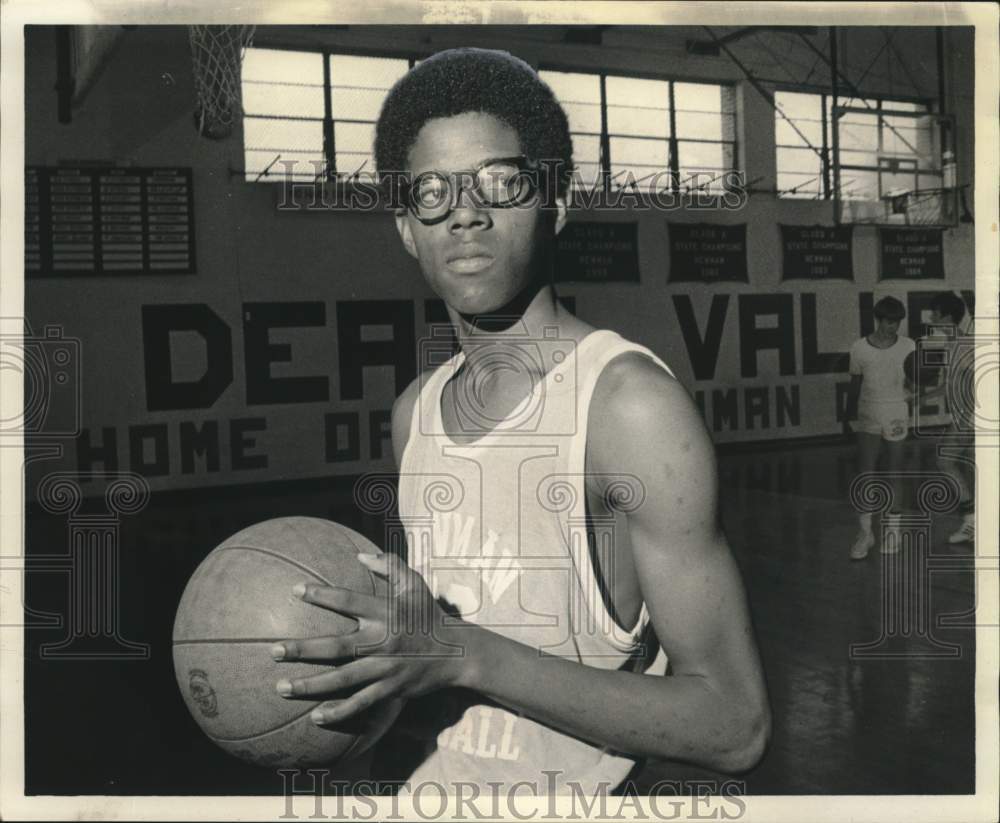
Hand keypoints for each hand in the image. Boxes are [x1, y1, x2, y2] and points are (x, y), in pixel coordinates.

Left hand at [272, 552, 466, 725]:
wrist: (456, 652)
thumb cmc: (429, 614)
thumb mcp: (414, 584)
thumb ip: (390, 566)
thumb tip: (360, 555)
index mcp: (385, 613)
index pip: (348, 601)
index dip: (322, 595)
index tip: (296, 591)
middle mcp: (382, 641)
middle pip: (337, 646)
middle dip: (303, 649)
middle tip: (273, 650)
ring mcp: (385, 668)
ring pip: (343, 679)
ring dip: (311, 685)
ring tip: (281, 687)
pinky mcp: (390, 689)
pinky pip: (361, 703)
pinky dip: (339, 712)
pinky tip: (315, 717)